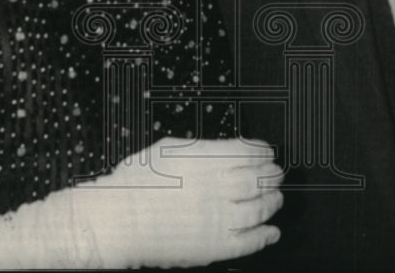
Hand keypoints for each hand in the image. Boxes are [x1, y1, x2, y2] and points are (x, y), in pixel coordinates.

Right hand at [74, 137, 283, 268]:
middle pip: (259, 178)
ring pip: (259, 208)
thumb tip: (220, 150)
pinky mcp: (214, 245)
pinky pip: (249, 241)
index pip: (249, 151)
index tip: (267, 152)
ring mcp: (218, 217)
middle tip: (277, 174)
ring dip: (272, 202)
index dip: (263, 151)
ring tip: (276, 198)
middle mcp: (216, 186)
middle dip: (272, 174)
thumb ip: (199, 149)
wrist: (117, 218)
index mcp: (205, 159)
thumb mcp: (167, 149)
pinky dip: (264, 236)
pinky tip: (270, 231)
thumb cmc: (134, 183)